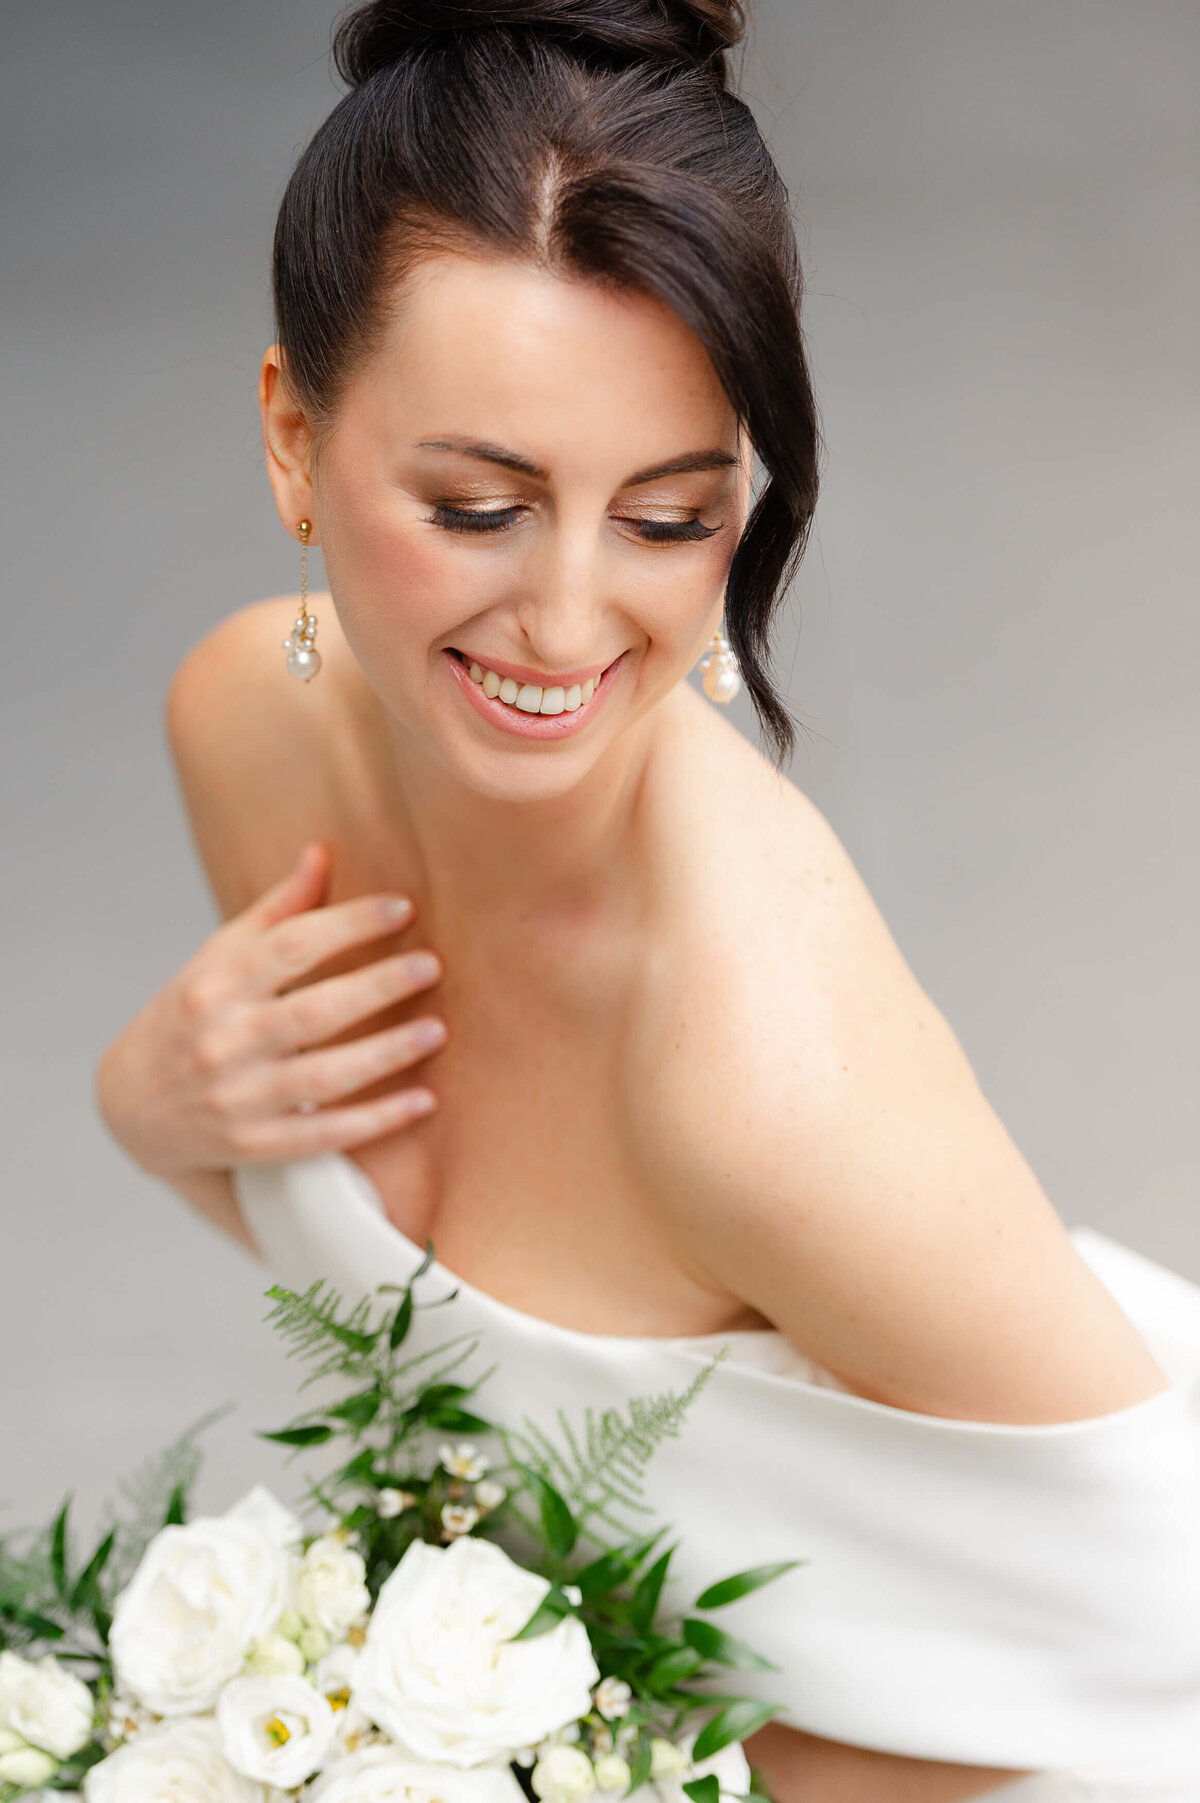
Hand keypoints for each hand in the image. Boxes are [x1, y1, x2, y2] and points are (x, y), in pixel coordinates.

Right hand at [96, 843, 445, 1175]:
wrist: (130, 1106)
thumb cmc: (188, 1016)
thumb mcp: (215, 959)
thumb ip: (274, 912)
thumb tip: (321, 852)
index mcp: (216, 985)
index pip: (292, 946)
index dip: (351, 924)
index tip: (403, 908)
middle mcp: (224, 1041)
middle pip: (315, 1011)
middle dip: (380, 986)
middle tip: (431, 966)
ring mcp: (238, 1098)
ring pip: (327, 1075)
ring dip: (388, 1053)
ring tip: (438, 1030)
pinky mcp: (255, 1145)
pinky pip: (326, 1134)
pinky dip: (377, 1120)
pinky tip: (424, 1101)